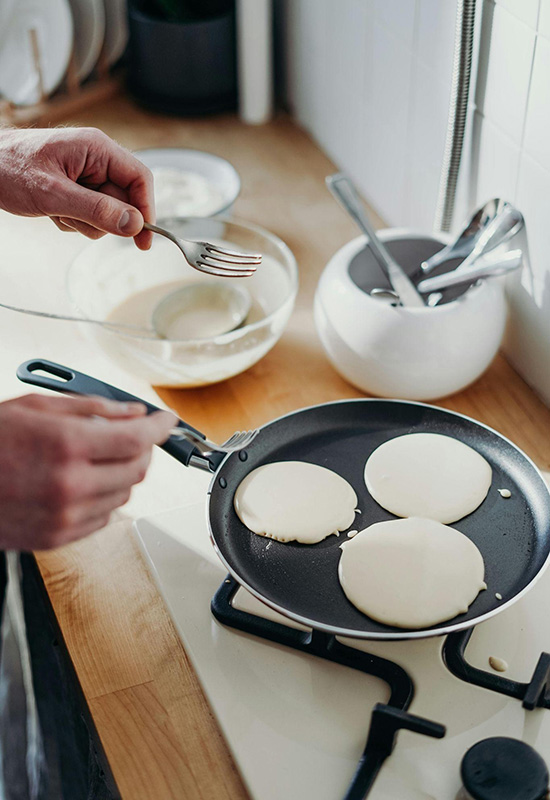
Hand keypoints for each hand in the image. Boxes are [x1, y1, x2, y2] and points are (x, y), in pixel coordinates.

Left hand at [0, 127, 153, 249]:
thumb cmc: (10, 169)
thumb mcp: (53, 194)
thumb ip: (96, 210)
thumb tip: (133, 225)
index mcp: (97, 148)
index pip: (139, 179)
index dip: (146, 210)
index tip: (144, 239)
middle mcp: (97, 159)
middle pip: (124, 200)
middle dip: (101, 218)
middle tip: (72, 217)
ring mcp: (87, 174)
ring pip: (107, 213)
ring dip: (83, 222)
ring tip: (56, 211)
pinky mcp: (78, 188)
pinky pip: (90, 215)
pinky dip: (73, 220)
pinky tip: (52, 211)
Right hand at [0, 393, 175, 549]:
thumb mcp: (35, 407)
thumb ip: (92, 409)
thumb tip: (132, 413)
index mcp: (65, 445)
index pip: (137, 439)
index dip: (160, 428)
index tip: (166, 421)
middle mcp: (70, 484)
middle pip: (137, 469)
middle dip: (142, 448)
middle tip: (131, 435)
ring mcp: (64, 516)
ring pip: (125, 494)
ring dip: (122, 473)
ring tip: (96, 457)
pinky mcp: (57, 537)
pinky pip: (104, 517)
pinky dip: (104, 497)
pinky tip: (82, 482)